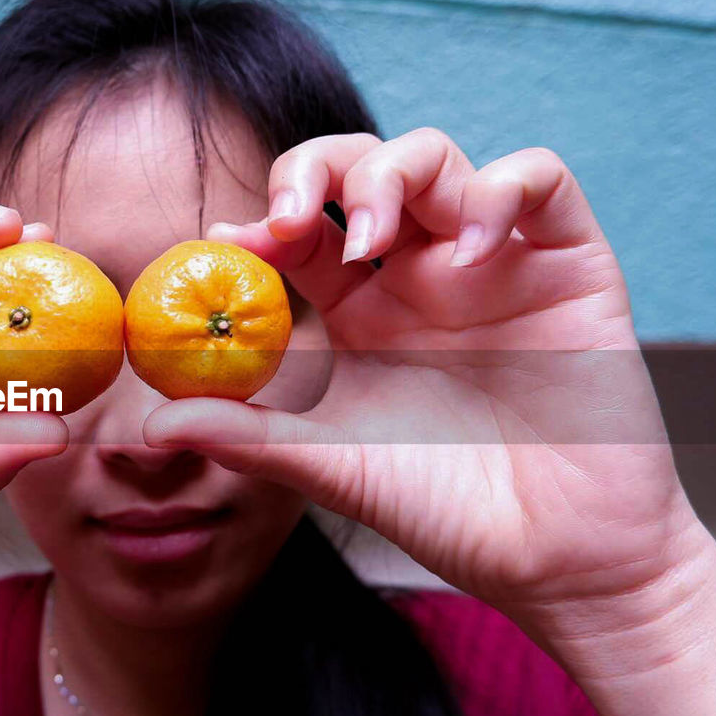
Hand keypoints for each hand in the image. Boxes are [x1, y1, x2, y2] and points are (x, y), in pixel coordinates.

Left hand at [145, 129, 707, 619]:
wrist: (553, 559)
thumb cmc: (442, 510)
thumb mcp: (332, 465)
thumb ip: (248, 436)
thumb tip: (147, 423)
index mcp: (359, 310)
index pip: (300, 228)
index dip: (262, 220)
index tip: (228, 241)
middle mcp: (418, 273)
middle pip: (359, 167)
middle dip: (316, 170)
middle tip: (290, 218)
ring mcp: (491, 261)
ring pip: (436, 156)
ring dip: (390, 175)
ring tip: (369, 239)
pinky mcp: (567, 262)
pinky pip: (538, 180)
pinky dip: (499, 193)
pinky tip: (467, 255)